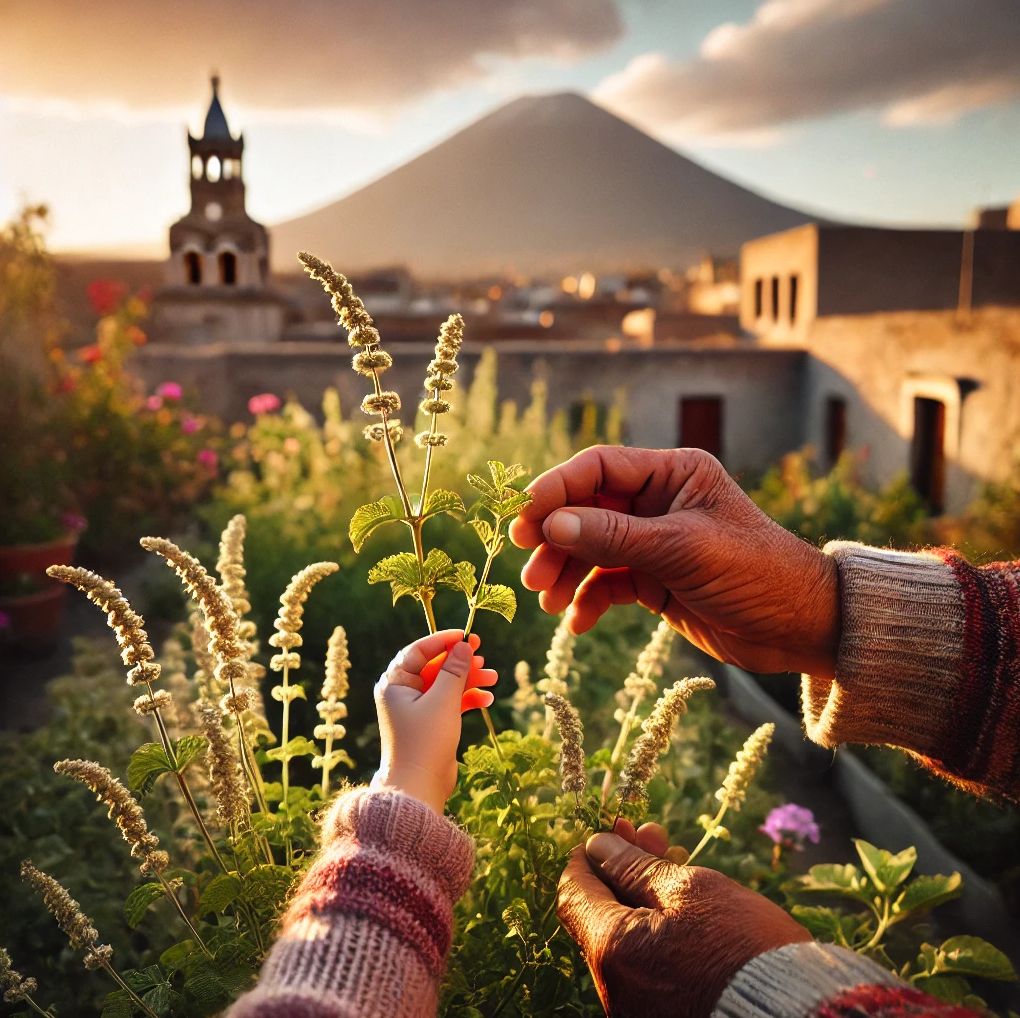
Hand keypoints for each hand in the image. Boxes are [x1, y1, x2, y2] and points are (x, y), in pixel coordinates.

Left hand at [372, 629, 496, 813]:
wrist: (419, 786)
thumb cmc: (425, 741)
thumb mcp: (443, 701)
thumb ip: (455, 670)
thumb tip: (463, 645)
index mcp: (395, 683)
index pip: (419, 651)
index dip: (443, 641)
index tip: (466, 636)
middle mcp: (403, 693)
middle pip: (435, 667)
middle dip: (461, 663)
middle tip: (484, 655)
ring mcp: (417, 709)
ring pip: (446, 685)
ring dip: (469, 681)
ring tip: (494, 679)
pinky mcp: (430, 723)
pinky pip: (450, 702)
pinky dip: (467, 699)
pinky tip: (487, 700)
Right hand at [509, 446, 838, 676]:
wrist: (801, 628)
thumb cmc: (756, 574)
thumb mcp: (683, 550)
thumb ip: (615, 537)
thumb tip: (552, 523)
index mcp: (673, 474)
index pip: (599, 468)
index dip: (557, 489)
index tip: (524, 519)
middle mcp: (659, 502)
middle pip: (586, 510)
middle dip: (556, 539)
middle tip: (531, 569)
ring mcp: (655, 542)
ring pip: (591, 548)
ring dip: (566, 572)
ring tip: (547, 600)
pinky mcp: (654, 579)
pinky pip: (608, 583)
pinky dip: (589, 600)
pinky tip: (577, 623)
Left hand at [557, 829, 810, 1017]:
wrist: (800, 1015)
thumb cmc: (745, 948)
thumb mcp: (691, 890)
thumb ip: (635, 868)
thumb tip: (598, 847)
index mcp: (611, 952)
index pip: (573, 893)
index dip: (588, 855)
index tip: (614, 828)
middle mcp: (615, 990)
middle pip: (601, 914)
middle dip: (624, 867)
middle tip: (655, 833)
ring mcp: (640, 1010)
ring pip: (627, 938)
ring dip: (644, 894)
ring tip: (676, 858)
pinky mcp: (668, 1016)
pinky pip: (649, 965)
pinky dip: (659, 928)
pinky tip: (687, 903)